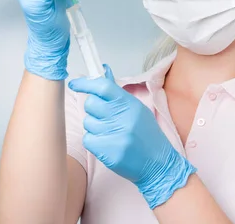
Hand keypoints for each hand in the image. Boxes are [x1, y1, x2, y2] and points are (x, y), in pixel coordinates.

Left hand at [68, 65, 196, 208]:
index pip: (103, 87)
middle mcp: (123, 118)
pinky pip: (88, 139)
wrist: (159, 164)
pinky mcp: (108, 152)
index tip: (75, 83)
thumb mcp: (137, 110)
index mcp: (130, 104)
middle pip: (91, 104)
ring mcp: (115, 135)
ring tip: (110, 133)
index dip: (86, 84)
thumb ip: (118, 93)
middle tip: (104, 116)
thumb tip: (103, 71)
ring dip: (94, 127)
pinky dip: (94, 141)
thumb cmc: (147, 135)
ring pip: (88, 123)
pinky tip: (107, 144)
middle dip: (93, 110)